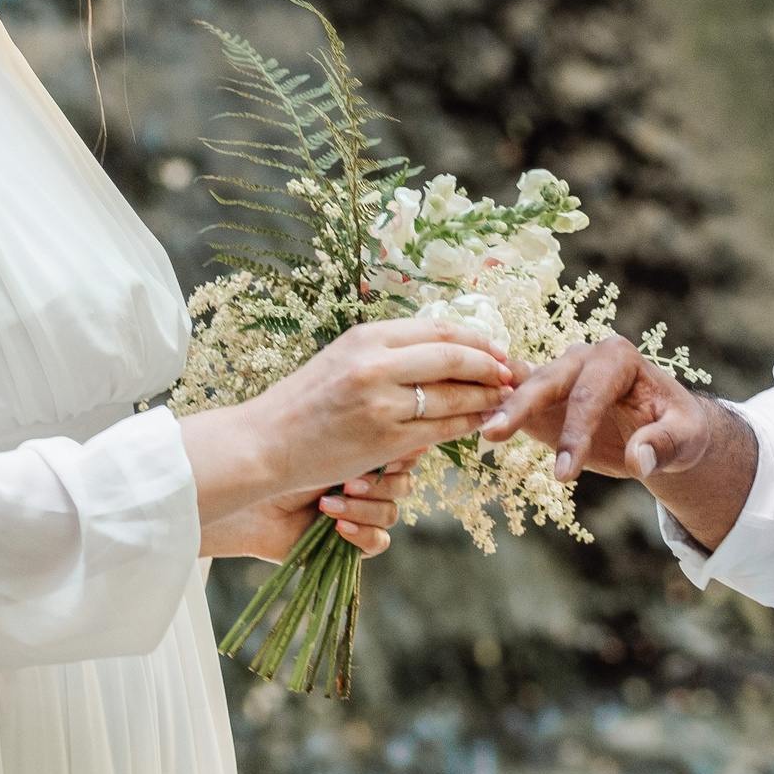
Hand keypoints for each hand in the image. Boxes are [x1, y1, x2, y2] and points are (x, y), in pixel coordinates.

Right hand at [179, 317, 514, 524]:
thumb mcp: (343, 360)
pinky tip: (479, 423)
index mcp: (367, 337)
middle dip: (488, 365)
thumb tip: (442, 350)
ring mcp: (381, 402)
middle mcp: (376, 363)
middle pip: (452, 356)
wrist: (265, 443)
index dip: (475, 339)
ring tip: (501, 398)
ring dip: (484, 396)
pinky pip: (440, 429)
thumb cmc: (305, 403)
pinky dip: (466, 424)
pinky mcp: (385, 439)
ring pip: (452, 395)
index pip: (438, 329)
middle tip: (508, 372)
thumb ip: (387, 353)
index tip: (495, 348)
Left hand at [202, 455, 416, 561]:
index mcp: (365, 450)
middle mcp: (365, 481)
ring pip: (391, 513)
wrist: (247, 499)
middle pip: (404, 483)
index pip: (405, 451)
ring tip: (329, 503)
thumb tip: (418, 433)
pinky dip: (361, 534)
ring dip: (362, 509)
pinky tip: (335, 528)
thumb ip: (373, 435)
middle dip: (377, 482)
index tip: (377, 450)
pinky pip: (379, 543)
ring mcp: (359, 513)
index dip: (397, 454)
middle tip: (347, 480)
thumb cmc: (281, 460)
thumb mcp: (333, 439)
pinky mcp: (350, 543)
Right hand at [482, 335, 717, 479]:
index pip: (592, 394)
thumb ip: (664, 444)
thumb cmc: (679, 428)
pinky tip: (470, 415)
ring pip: (527, 385)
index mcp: (619, 358)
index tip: (565, 475)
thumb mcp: (686, 437)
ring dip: (502, 407)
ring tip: (480, 431)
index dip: (577, 432)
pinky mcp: (545, 394)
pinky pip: (516, 392)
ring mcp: (561, 373)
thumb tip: (639, 458)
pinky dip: (494, 401)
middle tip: (495, 436)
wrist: (664, 429)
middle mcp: (584, 357)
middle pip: (550, 380)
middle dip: (522, 406)